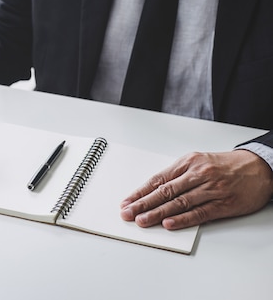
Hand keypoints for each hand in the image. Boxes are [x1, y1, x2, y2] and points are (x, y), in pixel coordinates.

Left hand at [120, 149, 272, 229]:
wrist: (259, 167)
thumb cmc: (225, 165)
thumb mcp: (198, 161)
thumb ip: (177, 175)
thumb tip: (153, 191)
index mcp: (188, 162)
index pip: (158, 179)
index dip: (140, 192)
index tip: (126, 202)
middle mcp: (197, 175)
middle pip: (165, 191)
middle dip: (143, 204)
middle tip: (128, 213)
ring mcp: (210, 189)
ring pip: (179, 203)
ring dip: (158, 213)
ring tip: (142, 221)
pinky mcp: (223, 204)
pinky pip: (199, 212)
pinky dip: (182, 219)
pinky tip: (169, 224)